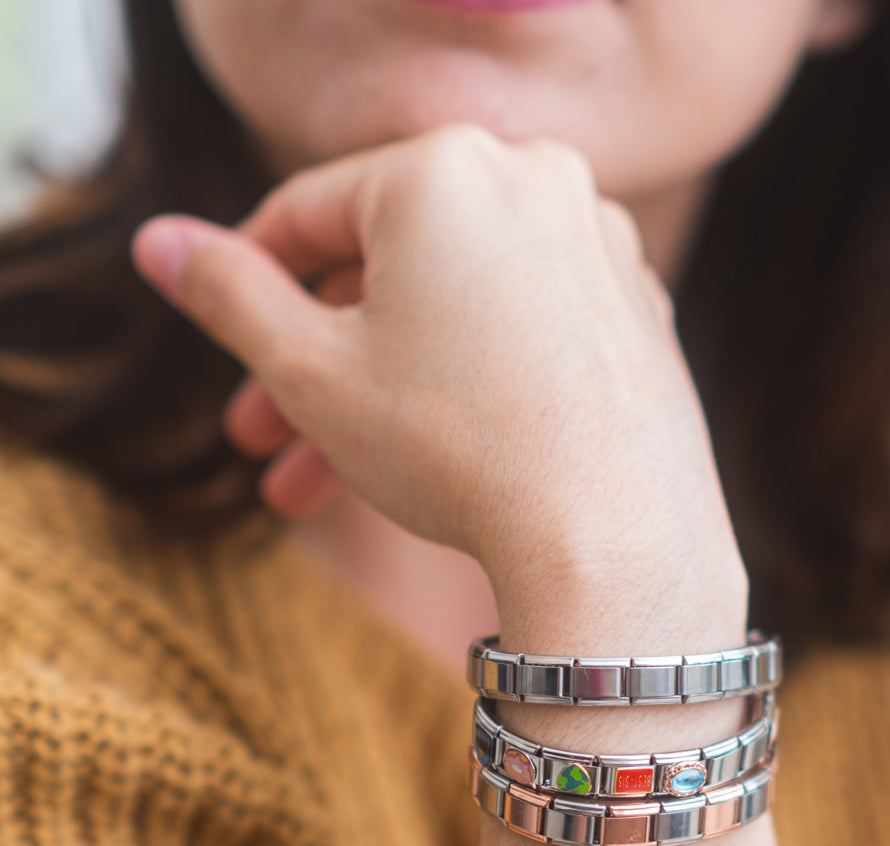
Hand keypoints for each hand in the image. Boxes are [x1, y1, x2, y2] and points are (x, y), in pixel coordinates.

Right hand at [132, 124, 744, 623]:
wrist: (615, 538)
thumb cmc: (458, 448)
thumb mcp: (313, 371)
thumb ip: (228, 295)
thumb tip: (160, 243)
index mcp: (446, 169)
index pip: (310, 210)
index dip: (247, 274)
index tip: (218, 329)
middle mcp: (535, 181)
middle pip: (386, 271)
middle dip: (311, 362)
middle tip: (258, 434)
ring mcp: (598, 245)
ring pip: (454, 311)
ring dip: (378, 391)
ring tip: (318, 481)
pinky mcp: (635, 309)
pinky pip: (523, 333)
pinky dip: (469, 381)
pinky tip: (432, 455)